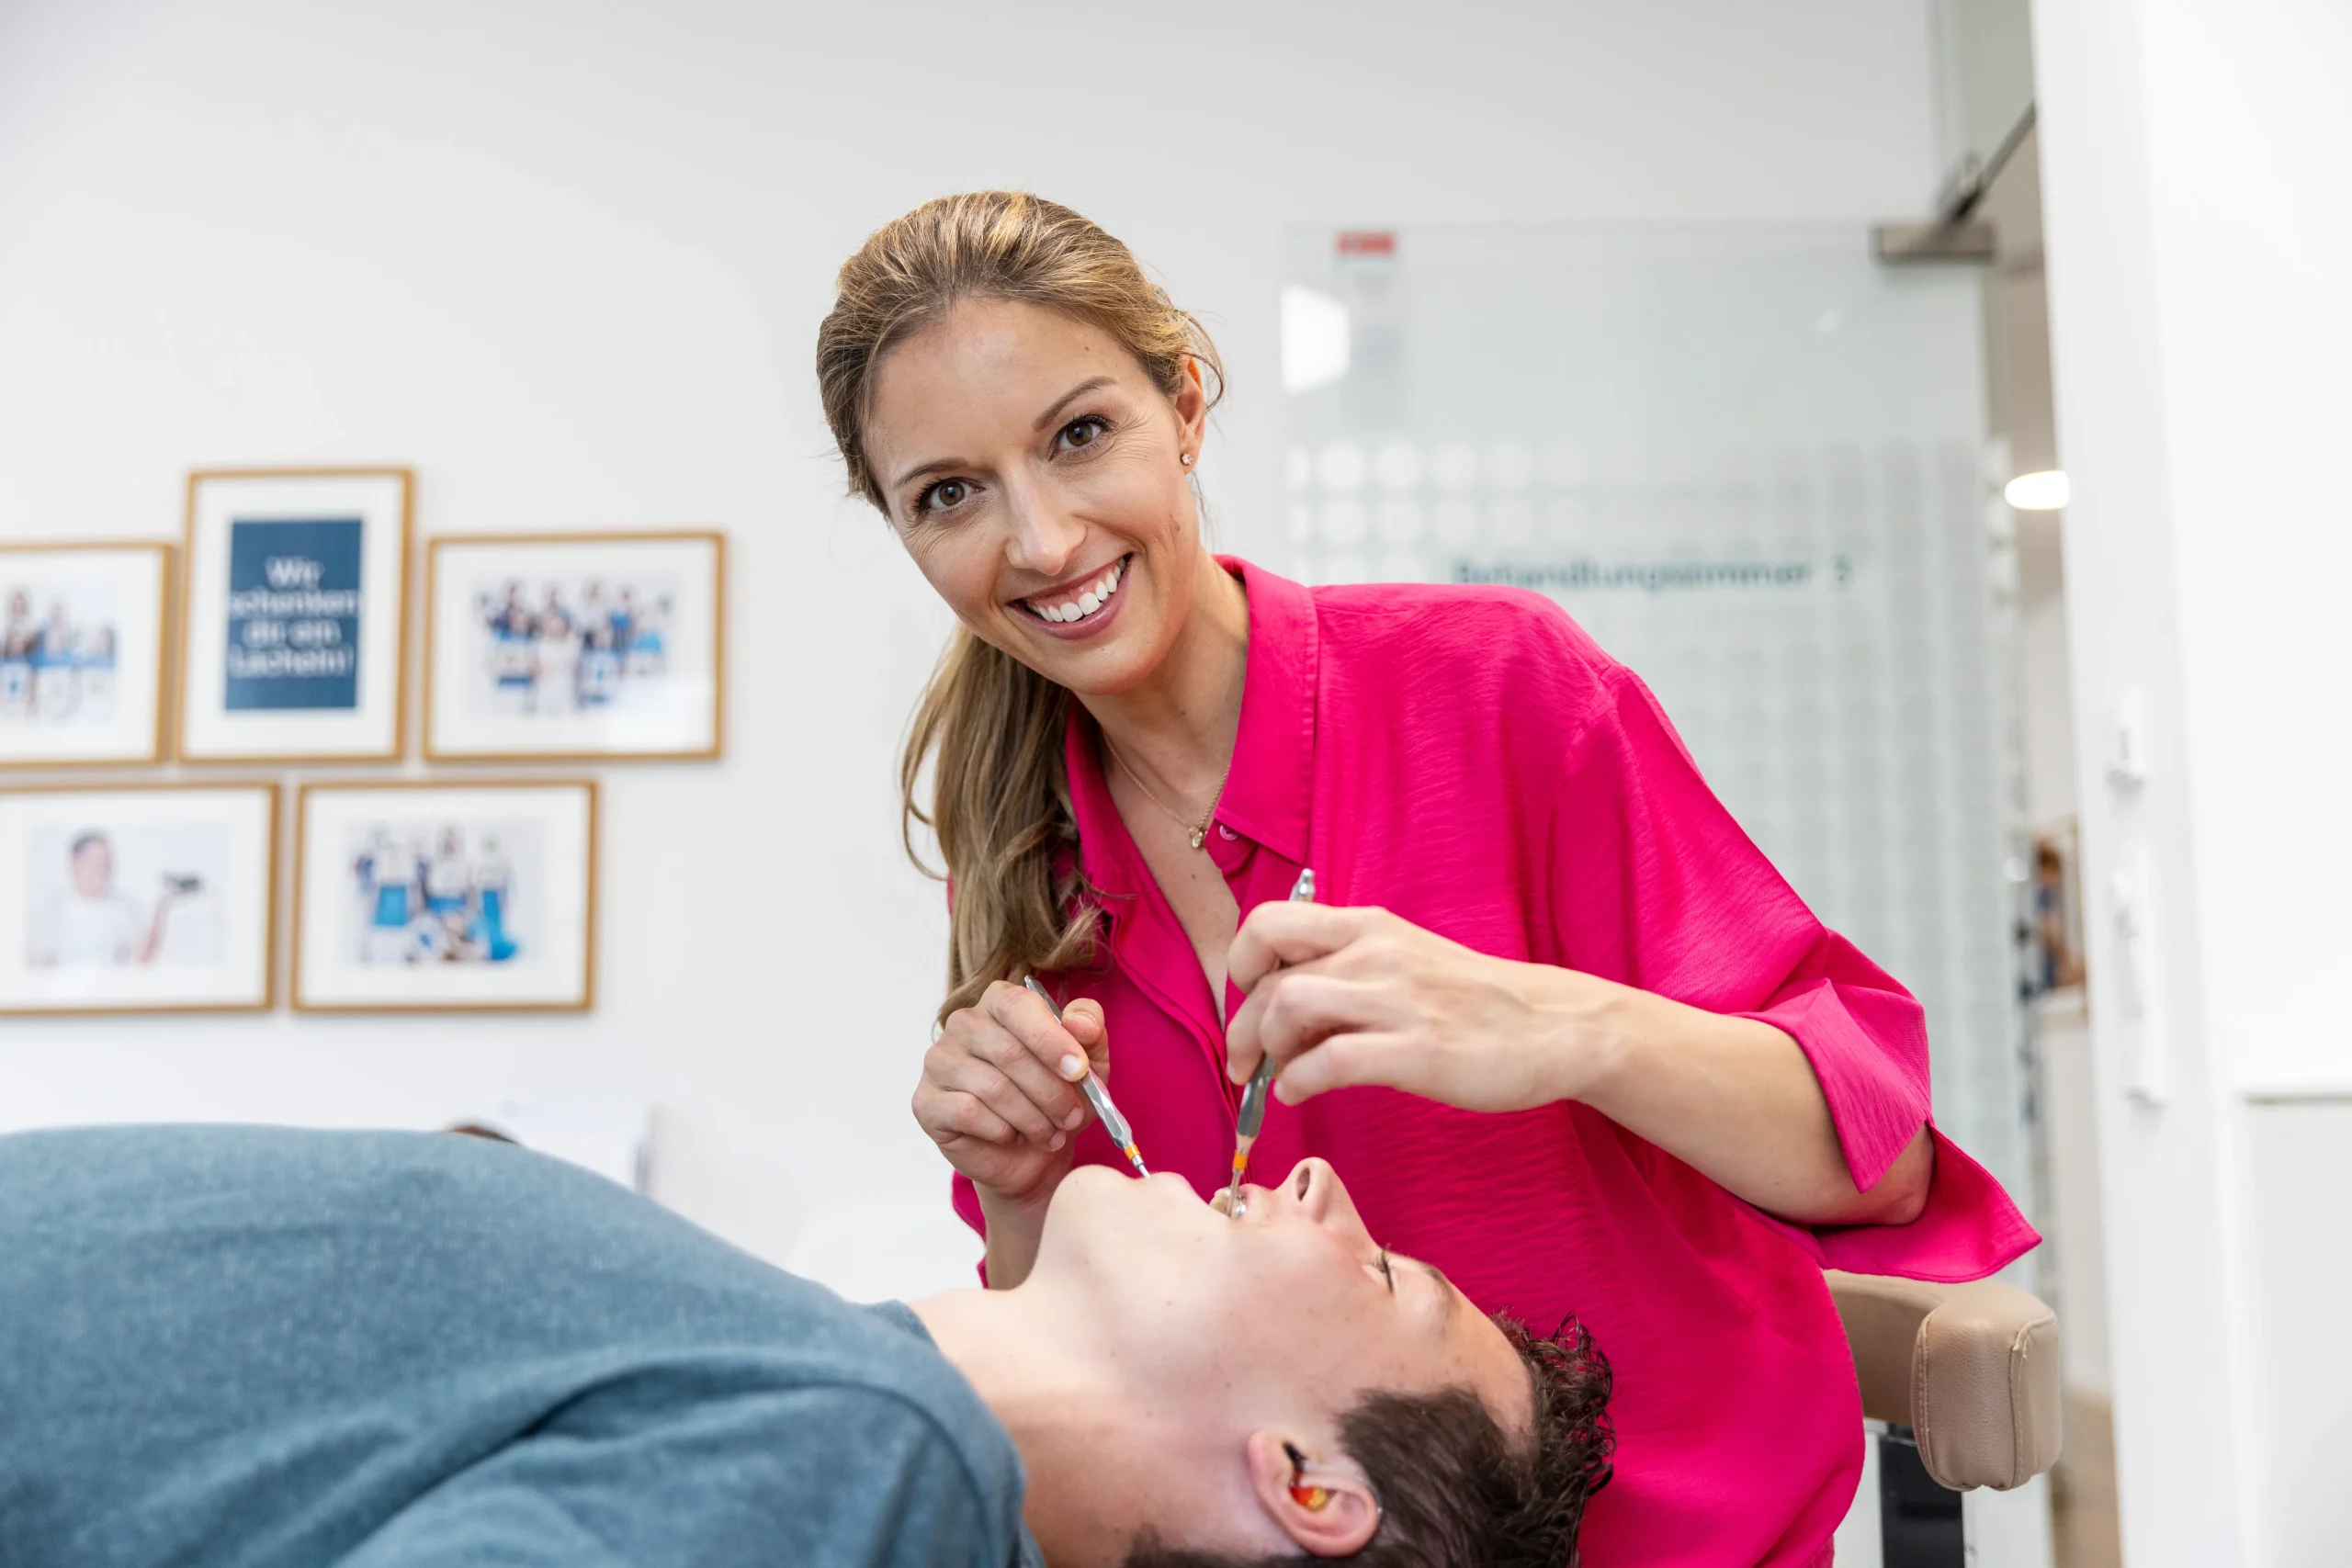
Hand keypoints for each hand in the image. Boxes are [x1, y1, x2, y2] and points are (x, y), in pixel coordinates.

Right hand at [913, 980, 1107, 1206]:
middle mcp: (963, 1024)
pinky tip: (1013, 1136)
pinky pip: (968, 1112)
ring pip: (992, 1087)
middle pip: (1008, 1052)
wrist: (1031, 1156)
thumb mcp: (1089, 1062)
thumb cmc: (1057, 1098)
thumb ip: (1090, 1029)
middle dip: (1050, 1092)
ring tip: (1049, 1133)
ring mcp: (939, 1062)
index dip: (1050, 1038)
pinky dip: (1002, 1131)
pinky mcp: (927, 1101)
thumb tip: (1078, 1022)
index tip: (1079, 1071)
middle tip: (1071, 1117)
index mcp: (999, 1002)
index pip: (1016, 1005)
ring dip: (1032, 1118)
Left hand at [1225, 904, 1619, 1112]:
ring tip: (1279, 1076)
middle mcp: (1376, 953)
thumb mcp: (1405, 962)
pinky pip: (1329, 1061)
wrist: (1554, 1026)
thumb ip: (1347, 972)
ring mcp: (1397, 1001)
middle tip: (1245, 1064)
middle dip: (1243, 1029)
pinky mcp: (1416, 1051)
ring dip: (1267, 1050)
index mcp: (1369, 927)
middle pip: (1270, 979)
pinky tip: (1300, 1094)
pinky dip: (1298, 1081)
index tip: (1247, 999)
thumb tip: (1281, 1007)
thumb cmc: (1474, 1002)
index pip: (1270, 921)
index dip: (1242, 962)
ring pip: (1289, 1008)